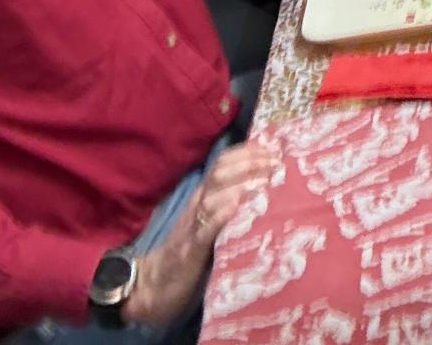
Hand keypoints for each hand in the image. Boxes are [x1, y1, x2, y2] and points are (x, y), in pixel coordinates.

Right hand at [121, 140, 277, 325]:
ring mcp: (192, 226)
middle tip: (273, 163)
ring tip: (263, 182)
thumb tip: (258, 181)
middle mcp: (196, 204)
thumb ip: (226, 198)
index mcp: (202, 195)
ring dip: (238, 186)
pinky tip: (236, 207)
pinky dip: (220, 216)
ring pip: (212, 197)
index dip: (244, 153)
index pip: (220, 163)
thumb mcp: (208, 217)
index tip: (269, 150)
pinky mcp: (191, 249)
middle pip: (218, 174)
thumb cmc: (190, 246)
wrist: (157, 281)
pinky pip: (204, 230)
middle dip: (247, 164)